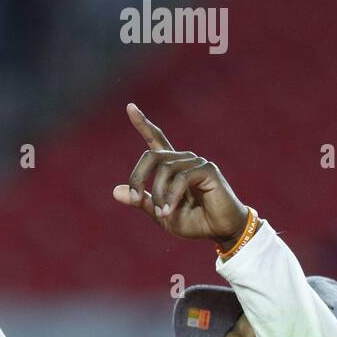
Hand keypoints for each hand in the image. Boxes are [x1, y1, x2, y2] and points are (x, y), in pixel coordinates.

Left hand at [112, 103, 248, 248]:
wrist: (220, 230)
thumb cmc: (194, 221)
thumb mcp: (160, 214)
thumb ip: (142, 202)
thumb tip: (115, 191)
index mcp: (171, 167)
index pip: (155, 139)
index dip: (142, 123)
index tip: (130, 107)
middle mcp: (183, 160)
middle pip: (151, 155)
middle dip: (137, 177)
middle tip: (134, 199)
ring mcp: (196, 162)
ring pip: (164, 169)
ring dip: (158, 194)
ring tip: (162, 213)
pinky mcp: (207, 170)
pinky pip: (181, 178)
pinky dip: (171, 197)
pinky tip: (169, 211)